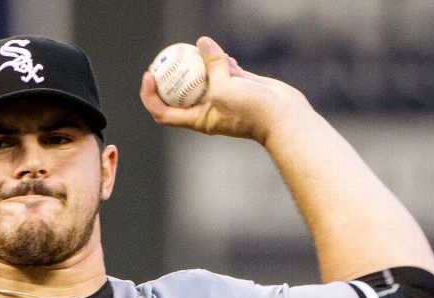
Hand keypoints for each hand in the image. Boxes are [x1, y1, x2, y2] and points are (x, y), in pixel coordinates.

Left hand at [139, 36, 310, 144]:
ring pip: (204, 78)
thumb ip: (212, 66)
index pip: (164, 111)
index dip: (151, 96)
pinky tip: (226, 56)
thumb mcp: (225, 88)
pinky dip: (223, 61)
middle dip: (172, 74)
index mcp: (198, 118)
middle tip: (167, 55)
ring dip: (201, 64)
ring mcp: (224, 97)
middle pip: (181, 92)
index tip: (149, 75)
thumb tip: (202, 42)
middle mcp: (208, 109)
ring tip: (200, 50)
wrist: (284, 116)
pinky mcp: (239, 86)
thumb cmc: (251, 110)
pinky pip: (225, 71)